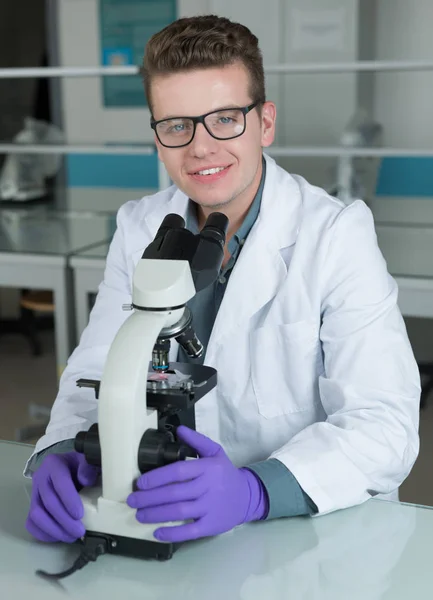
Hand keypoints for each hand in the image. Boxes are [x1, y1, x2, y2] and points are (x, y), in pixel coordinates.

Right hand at [26, 452, 99, 542]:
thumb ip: (88, 468)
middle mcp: (40, 477)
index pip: (60, 483)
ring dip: (54, 530)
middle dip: (64, 520)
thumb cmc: (78, 465)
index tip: (80, 515)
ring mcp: (34, 492)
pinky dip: (43, 533)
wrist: (67, 466)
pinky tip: (58, 537)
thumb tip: (86, 480)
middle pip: (48, 503)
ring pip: (36, 515)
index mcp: (54, 464)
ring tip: (70, 537)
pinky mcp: (32, 505)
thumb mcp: (86, 461)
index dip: (69, 500)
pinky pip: (31, 523)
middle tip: (79, 531)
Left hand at [127, 426, 267, 542]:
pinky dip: (172, 533)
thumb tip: (178, 429)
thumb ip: (196, 440)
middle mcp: (208, 487)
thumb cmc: (225, 473)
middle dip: (150, 497)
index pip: (178, 471)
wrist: (247, 496)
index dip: (157, 478)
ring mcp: (210, 507)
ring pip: (179, 511)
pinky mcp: (211, 525)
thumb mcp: (215, 452)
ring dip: (156, 514)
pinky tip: (157, 533)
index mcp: (207, 468)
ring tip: (139, 514)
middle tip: (132, 500)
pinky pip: (190, 531)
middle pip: (174, 493)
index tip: (140, 483)